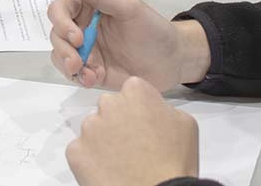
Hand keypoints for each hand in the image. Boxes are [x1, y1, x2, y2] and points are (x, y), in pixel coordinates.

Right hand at [48, 0, 210, 90]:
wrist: (173, 60)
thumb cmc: (153, 29)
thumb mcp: (128, 7)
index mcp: (89, 7)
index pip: (60, 9)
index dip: (61, 22)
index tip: (76, 36)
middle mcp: (83, 28)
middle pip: (56, 35)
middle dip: (62, 48)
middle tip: (78, 61)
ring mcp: (87, 51)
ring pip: (60, 56)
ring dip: (67, 65)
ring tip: (86, 73)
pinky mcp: (92, 72)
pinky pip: (74, 75)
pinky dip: (79, 78)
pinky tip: (93, 79)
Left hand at [66, 76, 198, 185]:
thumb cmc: (173, 163)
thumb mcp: (184, 123)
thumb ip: (164, 106)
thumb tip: (154, 109)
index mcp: (135, 92)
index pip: (132, 90)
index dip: (139, 107)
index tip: (144, 122)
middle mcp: (108, 104)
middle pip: (110, 107)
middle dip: (118, 121)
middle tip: (133, 144)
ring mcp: (90, 128)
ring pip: (94, 129)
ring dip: (104, 140)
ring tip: (122, 161)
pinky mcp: (76, 151)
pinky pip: (81, 150)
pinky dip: (91, 160)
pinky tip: (109, 170)